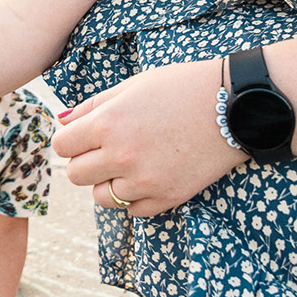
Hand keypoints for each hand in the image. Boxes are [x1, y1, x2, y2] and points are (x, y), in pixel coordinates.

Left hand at [51, 57, 247, 214]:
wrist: (234, 107)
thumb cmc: (181, 88)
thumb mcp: (132, 85)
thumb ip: (93, 105)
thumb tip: (62, 121)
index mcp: (108, 123)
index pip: (62, 146)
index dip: (70, 139)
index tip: (83, 135)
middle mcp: (122, 156)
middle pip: (76, 175)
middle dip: (86, 161)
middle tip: (106, 148)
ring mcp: (145, 181)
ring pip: (101, 197)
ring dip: (108, 182)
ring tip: (130, 162)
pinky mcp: (168, 198)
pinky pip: (133, 211)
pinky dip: (135, 197)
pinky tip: (149, 175)